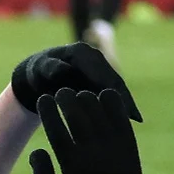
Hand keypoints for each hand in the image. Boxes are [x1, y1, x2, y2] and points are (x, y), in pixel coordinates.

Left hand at [11, 42, 142, 121]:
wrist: (40, 75)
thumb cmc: (38, 73)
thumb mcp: (40, 70)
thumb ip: (50, 68)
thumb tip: (63, 71)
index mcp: (82, 52)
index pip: (100, 72)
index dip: (109, 89)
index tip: (116, 103)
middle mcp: (96, 58)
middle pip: (113, 80)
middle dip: (124, 98)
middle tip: (133, 117)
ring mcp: (101, 69)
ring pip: (117, 88)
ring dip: (127, 103)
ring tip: (135, 121)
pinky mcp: (102, 80)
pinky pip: (113, 94)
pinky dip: (122, 106)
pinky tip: (130, 121)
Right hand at [29, 89, 155, 173]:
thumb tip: (37, 150)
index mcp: (73, 166)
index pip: (57, 129)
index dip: (48, 111)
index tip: (43, 99)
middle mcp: (94, 154)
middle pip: (78, 115)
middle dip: (67, 99)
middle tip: (61, 92)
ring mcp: (115, 150)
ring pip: (100, 113)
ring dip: (88, 99)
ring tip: (80, 95)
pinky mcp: (130, 150)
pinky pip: (121, 120)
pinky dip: (113, 104)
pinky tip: (105, 95)